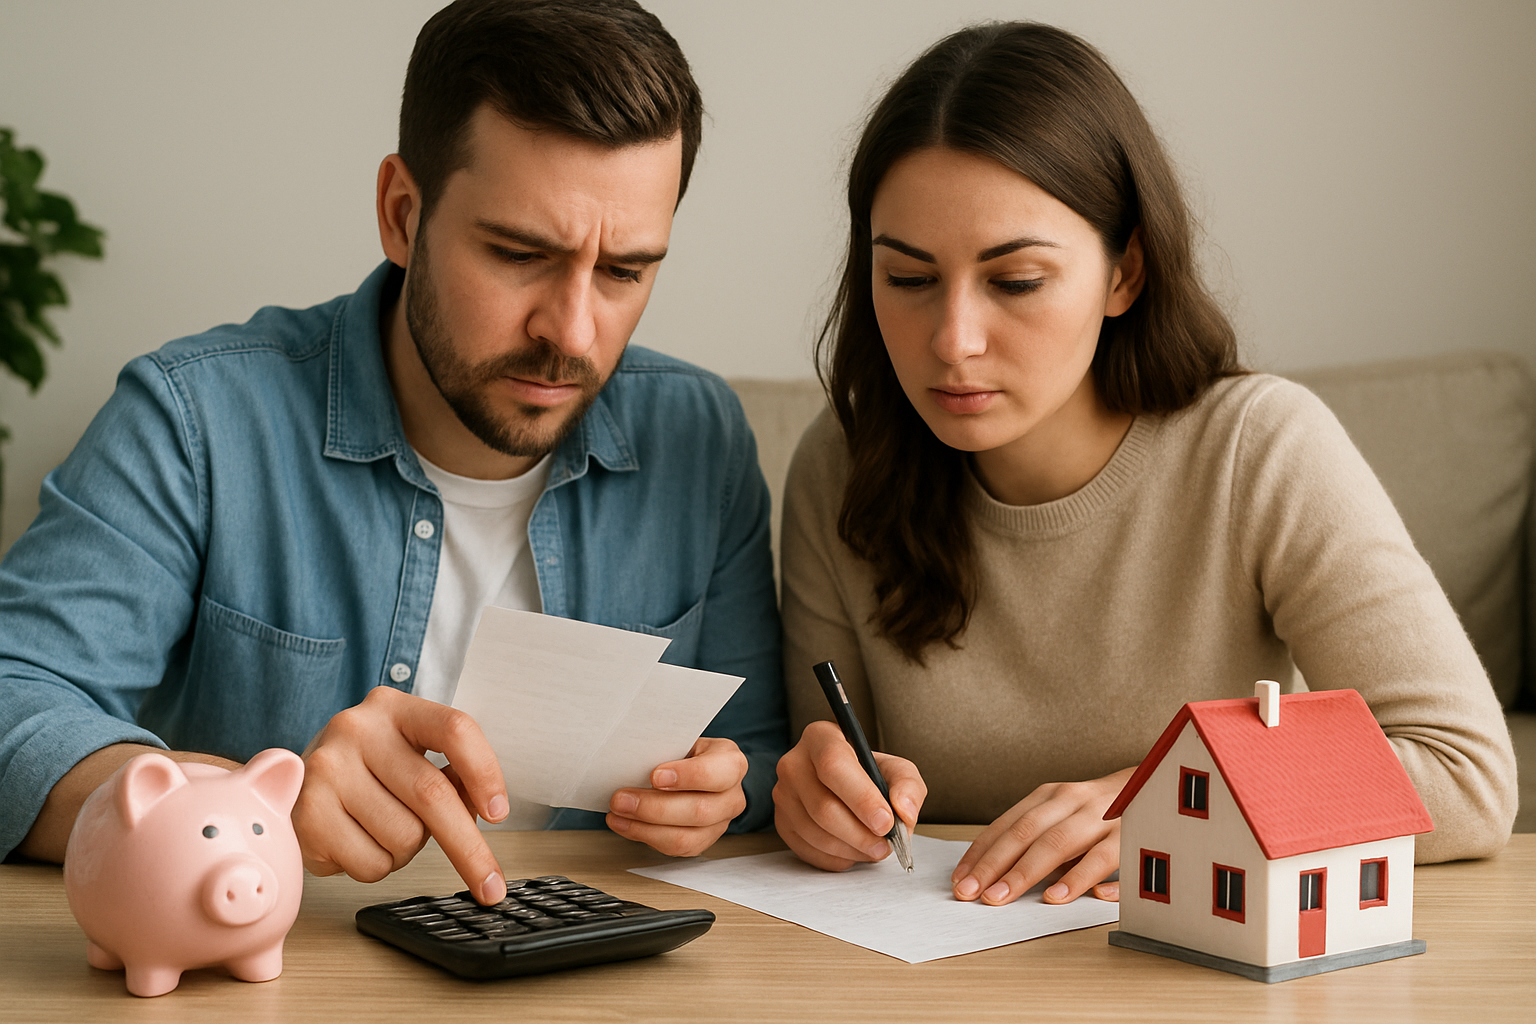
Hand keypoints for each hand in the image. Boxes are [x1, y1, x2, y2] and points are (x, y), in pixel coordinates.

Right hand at [293, 686, 510, 903]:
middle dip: (469, 848)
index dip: (485, 772)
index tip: (499, 813)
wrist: (287, 785)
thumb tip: (481, 809)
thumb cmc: (366, 773)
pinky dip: (377, 867)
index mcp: (393, 707)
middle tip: (491, 887)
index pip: (455, 729)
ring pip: (404, 837)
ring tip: (382, 831)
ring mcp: (326, 770)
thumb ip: (449, 775)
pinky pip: (371, 865)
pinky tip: (356, 842)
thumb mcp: (409, 756)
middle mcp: (357, 730)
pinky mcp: (306, 814)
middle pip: (432, 794)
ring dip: (408, 852)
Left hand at [605, 736, 748, 856]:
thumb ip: (664, 750)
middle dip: (654, 807)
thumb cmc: (684, 753)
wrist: (693, 770)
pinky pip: (675, 848)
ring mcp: (720, 823)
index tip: (654, 776)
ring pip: (686, 837)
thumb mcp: (680, 741)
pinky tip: (624, 824)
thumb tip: (628, 760)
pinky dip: (644, 836)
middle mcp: (732, 797)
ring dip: (645, 827)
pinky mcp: (703, 842)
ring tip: (618, 813)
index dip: (686, 776)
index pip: (715, 773)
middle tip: (621, 799)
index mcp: (731, 763)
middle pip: (699, 811)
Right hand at [772, 719, 926, 870]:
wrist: (844, 786)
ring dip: (851, 849)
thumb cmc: (868, 774)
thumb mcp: (897, 770)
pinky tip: (853, 850)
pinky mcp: (781, 822)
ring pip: (815, 832)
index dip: (862, 798)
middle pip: (823, 806)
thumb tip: (903, 811)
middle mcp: (794, 763)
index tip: (886, 822)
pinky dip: (836, 858)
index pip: (834, 765)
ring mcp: (783, 794)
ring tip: (873, 848)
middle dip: (860, 834)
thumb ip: (908, 786)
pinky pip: (807, 849)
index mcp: (821, 738)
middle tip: (885, 844)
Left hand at [950, 767, 1135, 905]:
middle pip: (1026, 833)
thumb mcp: (1063, 816)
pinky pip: (1103, 859)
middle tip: (971, 893)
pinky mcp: (1130, 836)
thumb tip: (989, 873)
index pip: (1007, 825)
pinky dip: (1079, 878)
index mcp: (1050, 796)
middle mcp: (1072, 801)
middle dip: (994, 864)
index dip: (981, 853)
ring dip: (1026, 872)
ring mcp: (1101, 817)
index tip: (959, 879)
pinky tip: (1058, 897)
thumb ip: (1034, 839)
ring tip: (1002, 897)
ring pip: (1058, 843)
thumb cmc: (1098, 812)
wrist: (1156, 788)